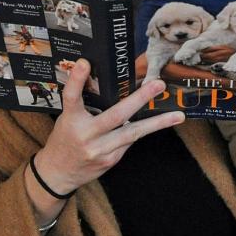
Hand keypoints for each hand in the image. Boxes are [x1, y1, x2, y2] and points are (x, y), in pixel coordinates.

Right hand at [27, 59, 183, 221]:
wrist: (58, 173)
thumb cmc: (64, 139)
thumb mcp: (67, 119)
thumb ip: (84, 105)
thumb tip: (110, 85)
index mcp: (70, 121)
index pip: (72, 97)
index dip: (77, 80)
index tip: (84, 62)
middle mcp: (85, 135)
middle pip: (115, 116)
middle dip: (139, 99)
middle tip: (158, 85)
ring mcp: (100, 150)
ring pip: (132, 133)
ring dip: (157, 123)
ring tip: (178, 115)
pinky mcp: (110, 160)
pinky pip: (129, 141)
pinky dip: (140, 129)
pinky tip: (154, 123)